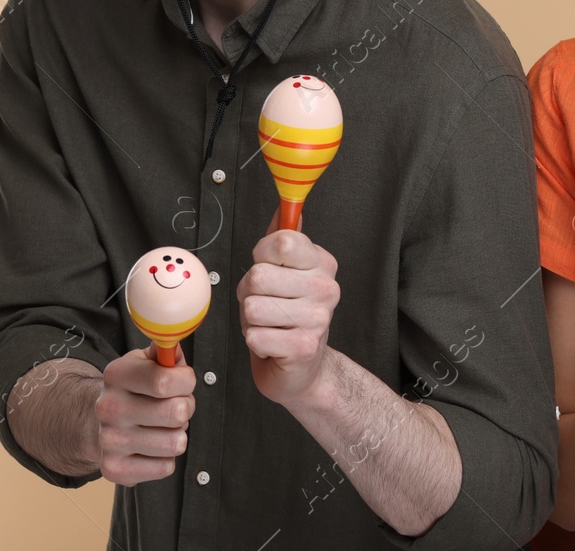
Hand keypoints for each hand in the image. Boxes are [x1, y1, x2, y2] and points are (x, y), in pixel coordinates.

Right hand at [93, 347, 196, 486]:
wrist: (97, 425)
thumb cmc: (133, 391)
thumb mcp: (145, 362)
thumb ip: (166, 353)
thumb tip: (177, 346)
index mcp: (117, 375)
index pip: (166, 381)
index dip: (186, 381)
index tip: (183, 381)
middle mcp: (108, 407)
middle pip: (177, 412)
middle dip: (186, 408)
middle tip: (175, 407)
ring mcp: (109, 440)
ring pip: (176, 443)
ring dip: (177, 434)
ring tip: (162, 427)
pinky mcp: (114, 469)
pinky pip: (166, 467)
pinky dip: (165, 458)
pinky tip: (151, 448)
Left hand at [237, 226, 340, 407]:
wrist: (303, 368)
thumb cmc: (288, 316)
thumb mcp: (286, 270)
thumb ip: (282, 237)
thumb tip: (285, 207)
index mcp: (321, 263)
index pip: (281, 242)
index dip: (261, 255)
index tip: (268, 267)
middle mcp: (325, 288)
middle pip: (258, 276)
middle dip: (249, 293)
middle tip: (266, 303)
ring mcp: (318, 318)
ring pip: (252, 307)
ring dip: (250, 320)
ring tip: (269, 324)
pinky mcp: (304, 347)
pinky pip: (255, 335)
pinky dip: (254, 341)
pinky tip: (272, 342)